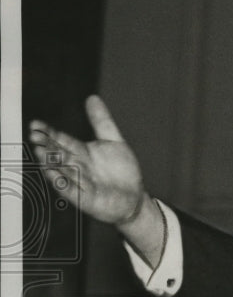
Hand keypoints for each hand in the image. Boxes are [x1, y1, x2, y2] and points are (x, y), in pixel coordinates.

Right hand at [29, 96, 146, 225]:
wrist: (134, 196)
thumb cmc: (122, 171)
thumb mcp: (114, 141)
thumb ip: (102, 121)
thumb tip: (92, 98)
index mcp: (81, 152)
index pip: (62, 140)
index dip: (49, 133)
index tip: (36, 124)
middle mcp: (77, 166)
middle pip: (58, 154)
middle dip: (46, 145)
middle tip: (34, 136)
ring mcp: (80, 182)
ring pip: (61, 170)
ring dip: (50, 162)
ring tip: (40, 151)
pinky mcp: (85, 198)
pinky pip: (70, 190)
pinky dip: (62, 182)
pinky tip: (53, 174)